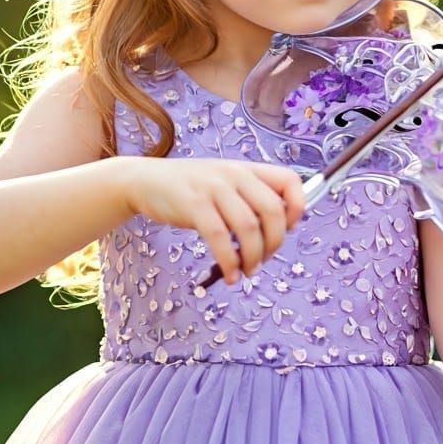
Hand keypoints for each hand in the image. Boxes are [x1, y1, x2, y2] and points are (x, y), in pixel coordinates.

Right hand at [120, 158, 305, 281]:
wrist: (145, 180)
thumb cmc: (192, 188)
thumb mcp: (226, 184)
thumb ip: (251, 199)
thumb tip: (278, 229)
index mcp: (248, 169)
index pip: (290, 180)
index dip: (297, 207)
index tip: (288, 229)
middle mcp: (235, 174)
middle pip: (273, 211)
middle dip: (274, 243)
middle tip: (263, 260)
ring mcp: (214, 188)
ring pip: (248, 228)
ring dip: (253, 257)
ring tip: (246, 271)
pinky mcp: (194, 204)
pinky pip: (219, 238)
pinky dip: (229, 261)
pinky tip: (229, 274)